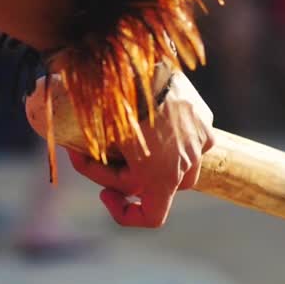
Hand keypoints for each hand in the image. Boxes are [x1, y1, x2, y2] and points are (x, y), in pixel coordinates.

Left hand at [67, 70, 213, 227]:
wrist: (144, 65)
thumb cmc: (119, 105)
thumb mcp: (100, 141)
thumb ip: (96, 162)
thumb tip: (80, 157)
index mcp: (162, 177)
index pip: (153, 218)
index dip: (126, 216)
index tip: (104, 195)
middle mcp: (187, 164)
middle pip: (161, 190)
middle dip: (133, 180)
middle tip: (107, 159)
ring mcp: (200, 142)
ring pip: (180, 165)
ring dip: (158, 162)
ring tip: (132, 141)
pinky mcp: (204, 119)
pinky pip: (192, 138)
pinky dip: (174, 137)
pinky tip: (155, 121)